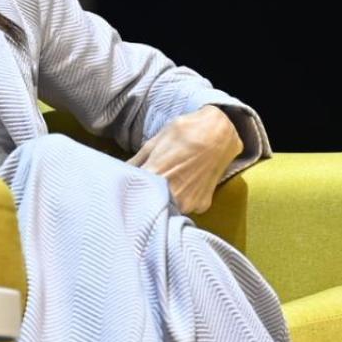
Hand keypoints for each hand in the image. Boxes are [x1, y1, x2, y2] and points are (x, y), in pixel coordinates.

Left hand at [129, 106, 243, 215]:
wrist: (221, 133)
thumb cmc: (185, 132)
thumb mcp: (155, 141)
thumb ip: (136, 161)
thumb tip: (120, 172)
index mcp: (154, 178)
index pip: (133, 195)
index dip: (130, 193)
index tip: (127, 190)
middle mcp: (171, 196)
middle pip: (151, 206)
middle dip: (147, 198)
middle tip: (150, 186)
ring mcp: (188, 203)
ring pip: (169, 209)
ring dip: (166, 201)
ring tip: (172, 182)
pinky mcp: (202, 206)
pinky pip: (186, 208)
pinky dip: (184, 200)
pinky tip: (187, 184)